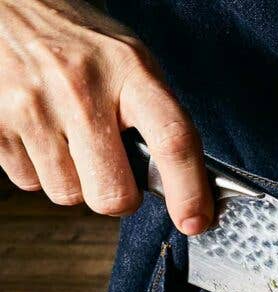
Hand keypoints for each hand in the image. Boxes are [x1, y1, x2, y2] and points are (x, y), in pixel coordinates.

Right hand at [0, 0, 211, 232]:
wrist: (9, 5)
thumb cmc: (81, 43)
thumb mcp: (132, 63)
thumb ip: (159, 118)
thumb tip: (188, 185)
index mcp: (128, 70)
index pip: (172, 140)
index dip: (188, 191)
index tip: (195, 221)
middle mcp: (79, 89)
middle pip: (113, 194)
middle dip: (118, 196)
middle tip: (114, 169)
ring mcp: (31, 106)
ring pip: (68, 194)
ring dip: (75, 180)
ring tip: (69, 138)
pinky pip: (28, 182)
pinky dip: (39, 168)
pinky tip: (41, 133)